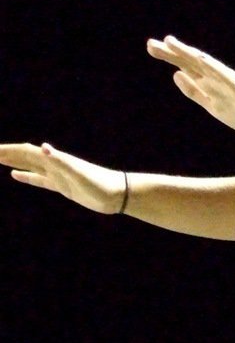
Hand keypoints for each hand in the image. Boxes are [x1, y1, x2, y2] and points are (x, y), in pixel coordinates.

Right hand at [0, 143, 125, 213]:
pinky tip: (16, 175)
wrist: (116, 195)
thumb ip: (60, 160)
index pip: (25, 152)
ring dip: (13, 161)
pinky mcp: (61, 186)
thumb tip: (43, 147)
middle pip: (25, 156)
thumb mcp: (78, 173)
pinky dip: (26, 176)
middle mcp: (55, 164)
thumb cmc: (99, 183)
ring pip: (29, 166)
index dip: (8, 151)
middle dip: (6, 153)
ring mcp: (57, 175)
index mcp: (56, 160)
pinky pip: (38, 179)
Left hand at [147, 36, 234, 134]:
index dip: (169, 56)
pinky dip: (212, 67)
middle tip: (150, 43)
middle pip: (189, 62)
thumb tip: (176, 74)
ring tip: (171, 42)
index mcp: (208, 83)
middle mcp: (215, 78)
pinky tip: (200, 59)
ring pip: (204, 65)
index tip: (152, 46)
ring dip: (188, 54)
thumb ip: (194, 90)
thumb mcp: (211, 104)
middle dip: (171, 53)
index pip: (185, 66)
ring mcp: (226, 81)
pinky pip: (224, 76)